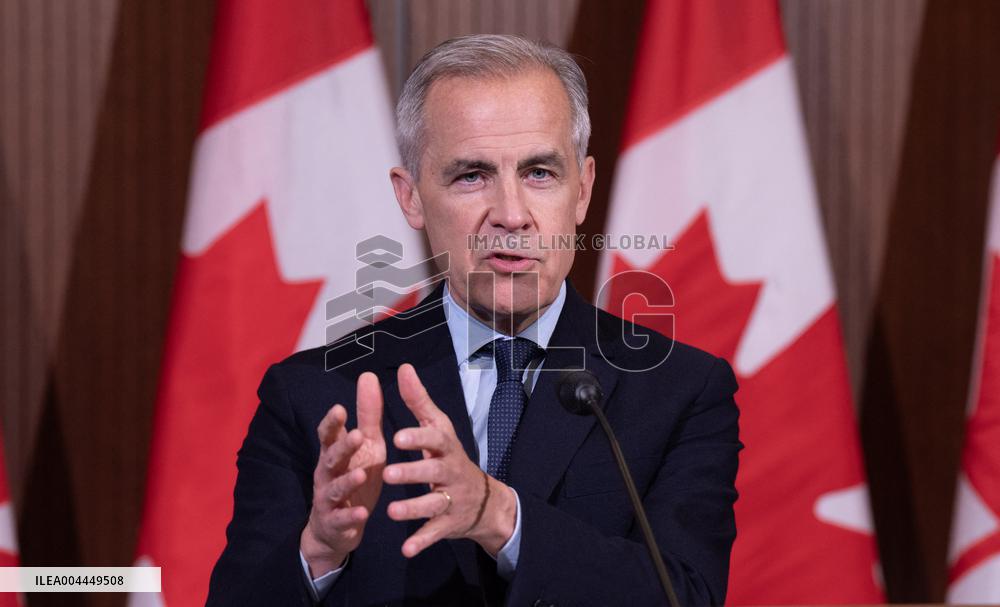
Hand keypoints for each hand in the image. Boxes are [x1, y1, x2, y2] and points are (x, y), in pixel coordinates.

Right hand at [300, 372, 385, 575]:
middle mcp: (327, 474)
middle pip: (330, 459)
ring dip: (347, 481)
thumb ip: (367, 415)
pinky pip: (342, 519)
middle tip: (356, 435)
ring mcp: (329, 500)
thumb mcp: (366, 445)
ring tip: (360, 474)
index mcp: (333, 454)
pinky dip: (351, 516)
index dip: (332, 422)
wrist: (337, 529)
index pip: (328, 435)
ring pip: (334, 488)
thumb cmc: (354, 477)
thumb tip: (368, 375)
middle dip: (342, 447)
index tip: (340, 408)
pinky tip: (362, 513)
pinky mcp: (336, 523)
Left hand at [383, 364, 517, 557]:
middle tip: (387, 473)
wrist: (484, 499)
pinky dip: (422, 542)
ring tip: (391, 512)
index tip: (397, 436)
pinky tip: (406, 549)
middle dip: (412, 473)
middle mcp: (451, 472)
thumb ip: (418, 400)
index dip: (417, 437)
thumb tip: (404, 368)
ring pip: (432, 505)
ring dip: (413, 509)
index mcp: (446, 447)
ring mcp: (451, 499)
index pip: (434, 439)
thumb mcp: (438, 427)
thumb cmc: (449, 456)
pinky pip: (435, 532)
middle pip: (433, 472)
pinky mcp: (448, 523)